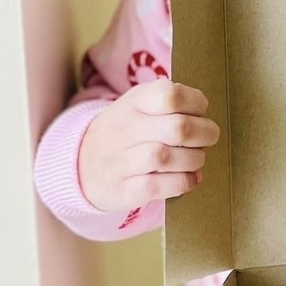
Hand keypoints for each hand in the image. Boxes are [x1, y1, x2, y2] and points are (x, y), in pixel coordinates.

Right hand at [78, 79, 219, 213]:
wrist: (78, 166)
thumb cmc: (125, 133)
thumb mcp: (140, 105)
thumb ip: (170, 101)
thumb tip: (202, 113)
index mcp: (134, 102)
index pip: (170, 95)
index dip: (196, 103)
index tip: (199, 112)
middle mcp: (124, 129)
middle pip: (177, 128)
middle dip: (204, 134)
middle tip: (207, 139)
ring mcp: (119, 161)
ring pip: (166, 157)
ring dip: (193, 160)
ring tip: (195, 160)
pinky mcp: (121, 190)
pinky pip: (157, 187)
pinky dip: (182, 183)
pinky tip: (189, 179)